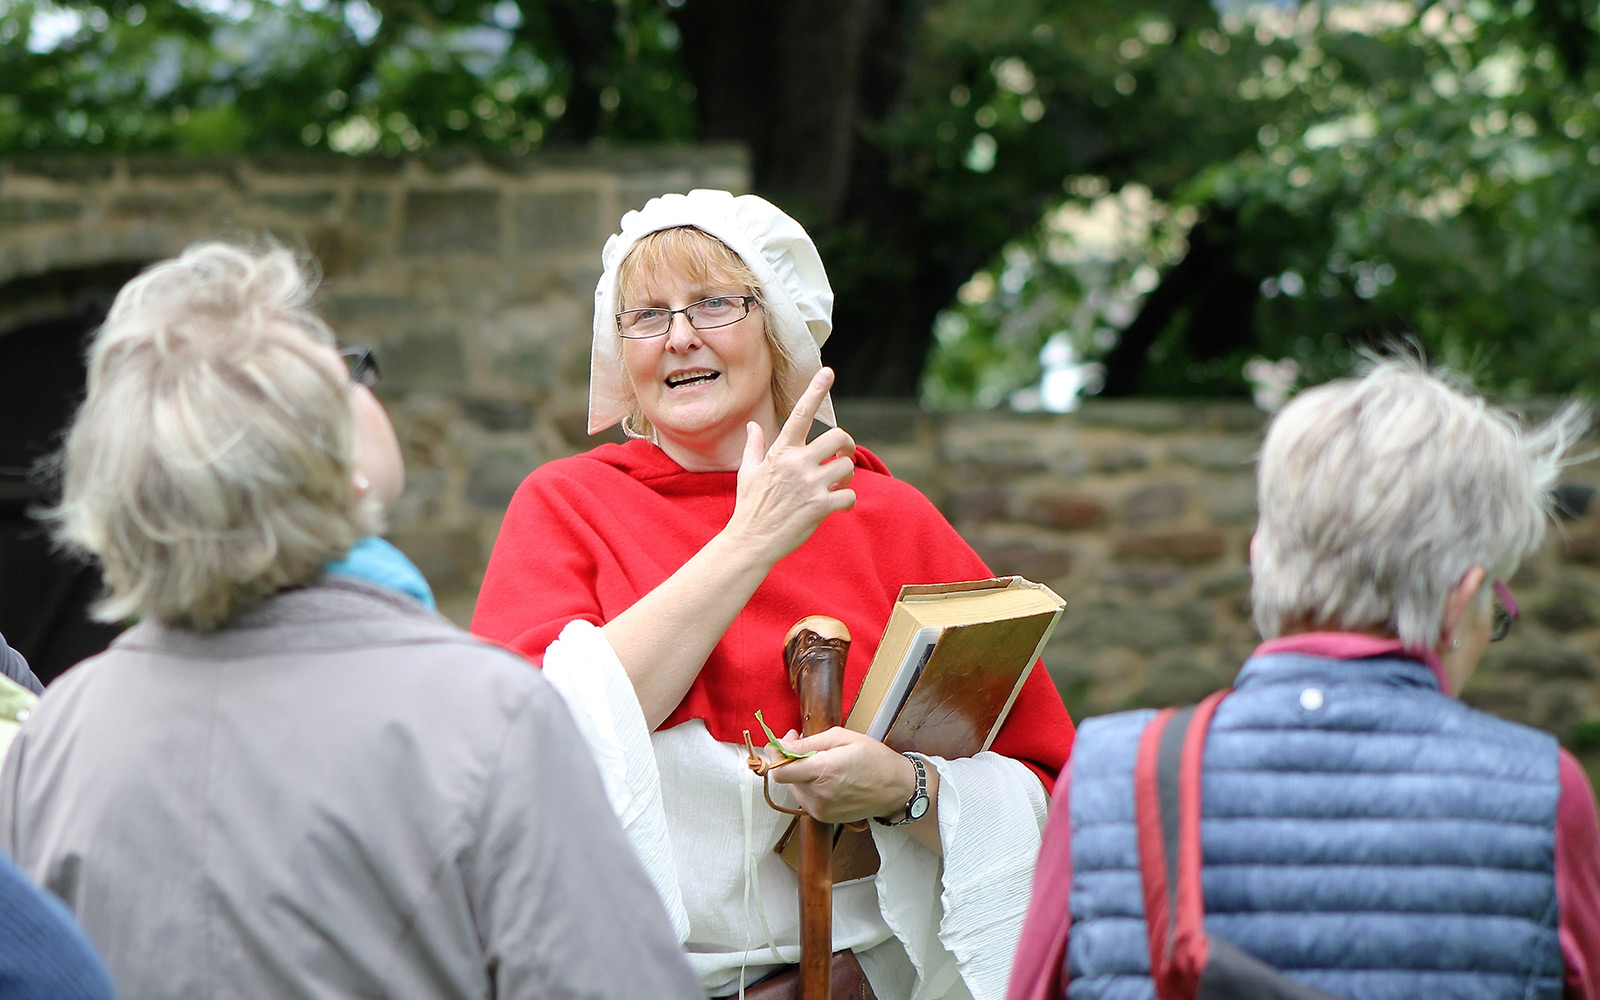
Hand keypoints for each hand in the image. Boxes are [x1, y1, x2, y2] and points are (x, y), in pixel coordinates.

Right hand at [727, 368, 856, 564]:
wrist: (751, 542)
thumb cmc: (749, 507)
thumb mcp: (748, 472)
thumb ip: (754, 446)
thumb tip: (752, 426)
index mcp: (781, 452)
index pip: (800, 413)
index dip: (815, 391)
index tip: (828, 372)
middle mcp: (797, 464)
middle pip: (839, 437)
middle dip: (847, 446)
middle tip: (842, 455)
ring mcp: (809, 485)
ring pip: (848, 466)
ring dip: (846, 475)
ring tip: (835, 485)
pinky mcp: (820, 506)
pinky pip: (849, 495)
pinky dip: (847, 501)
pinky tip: (837, 506)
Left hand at [768, 727, 916, 823]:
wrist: (896, 789)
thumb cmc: (873, 758)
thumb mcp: (843, 738)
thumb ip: (808, 742)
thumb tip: (783, 744)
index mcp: (824, 771)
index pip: (780, 772)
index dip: (775, 756)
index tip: (780, 744)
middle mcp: (820, 794)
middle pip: (787, 777)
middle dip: (792, 760)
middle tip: (808, 746)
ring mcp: (821, 809)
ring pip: (796, 788)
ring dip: (802, 774)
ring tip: (823, 764)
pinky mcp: (825, 817)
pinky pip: (806, 798)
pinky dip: (811, 786)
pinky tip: (829, 779)